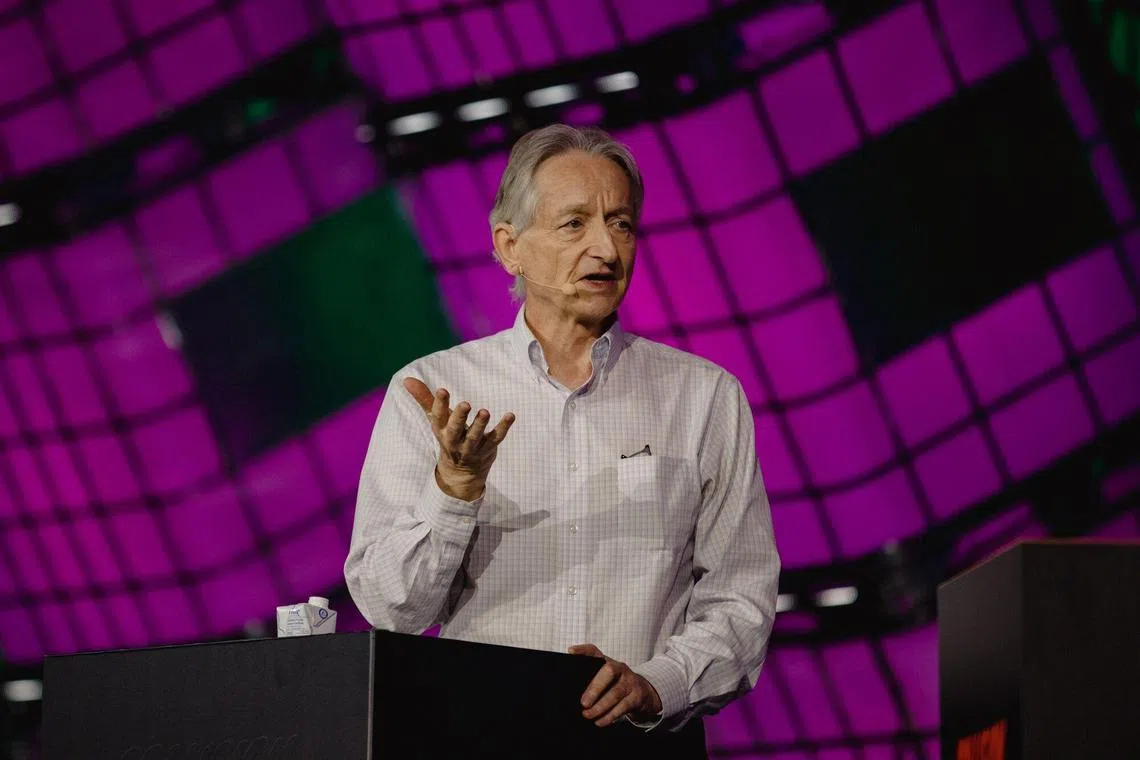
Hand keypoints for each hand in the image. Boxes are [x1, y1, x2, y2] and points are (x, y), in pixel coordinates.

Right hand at [404, 377, 515, 501]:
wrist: (461, 474)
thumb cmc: (448, 437)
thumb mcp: (436, 420)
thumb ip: (425, 399)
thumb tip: (407, 379)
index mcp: (441, 431)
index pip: (438, 417)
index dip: (440, 404)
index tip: (442, 390)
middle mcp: (455, 441)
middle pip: (456, 430)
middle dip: (460, 418)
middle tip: (466, 404)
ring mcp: (472, 447)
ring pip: (475, 437)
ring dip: (480, 425)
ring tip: (485, 411)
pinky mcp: (488, 449)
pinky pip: (496, 438)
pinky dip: (504, 427)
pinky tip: (510, 415)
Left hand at [569, 643, 662, 726]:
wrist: (644, 693)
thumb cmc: (617, 685)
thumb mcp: (606, 678)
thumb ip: (592, 680)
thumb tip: (571, 691)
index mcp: (607, 661)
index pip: (595, 651)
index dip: (584, 650)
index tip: (572, 652)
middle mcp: (620, 668)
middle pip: (609, 671)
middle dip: (595, 688)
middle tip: (583, 703)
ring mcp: (630, 681)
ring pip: (616, 693)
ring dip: (600, 706)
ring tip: (588, 715)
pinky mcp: (637, 696)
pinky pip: (623, 706)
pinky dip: (610, 716)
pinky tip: (600, 721)